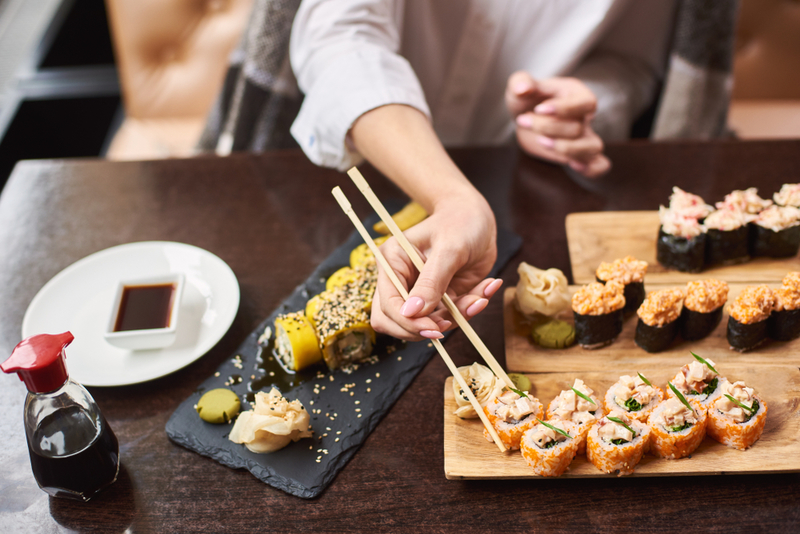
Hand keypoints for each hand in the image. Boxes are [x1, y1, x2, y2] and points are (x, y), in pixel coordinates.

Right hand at [369, 192, 501, 340]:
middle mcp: (400, 279)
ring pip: (425, 324)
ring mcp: (420, 291)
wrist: (478, 218)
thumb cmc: (460, 222)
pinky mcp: (440, 298)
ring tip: (479, 297)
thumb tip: (412, 313)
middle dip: (423, 328)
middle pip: (396, 321)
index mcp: (392, 262)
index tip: (434, 328)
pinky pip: (449, 316)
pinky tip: (486, 288)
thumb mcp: (449, 249)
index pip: (388, 304)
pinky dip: (469, 309)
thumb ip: (431, 281)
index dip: (408, 322)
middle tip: (449, 324)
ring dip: (454, 318)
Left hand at [505, 71, 610, 177]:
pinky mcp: (578, 155)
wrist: (525, 117)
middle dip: (547, 127)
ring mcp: (584, 137)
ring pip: (593, 147)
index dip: (564, 109)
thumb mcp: (520, 86)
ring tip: (541, 142)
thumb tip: (522, 88)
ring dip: (566, 149)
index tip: (539, 109)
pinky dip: (591, 169)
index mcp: (577, 94)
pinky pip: (599, 165)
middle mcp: (585, 117)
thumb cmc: (526, 99)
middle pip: (578, 128)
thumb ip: (520, 82)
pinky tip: (572, 165)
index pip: (585, 103)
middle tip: (524, 120)